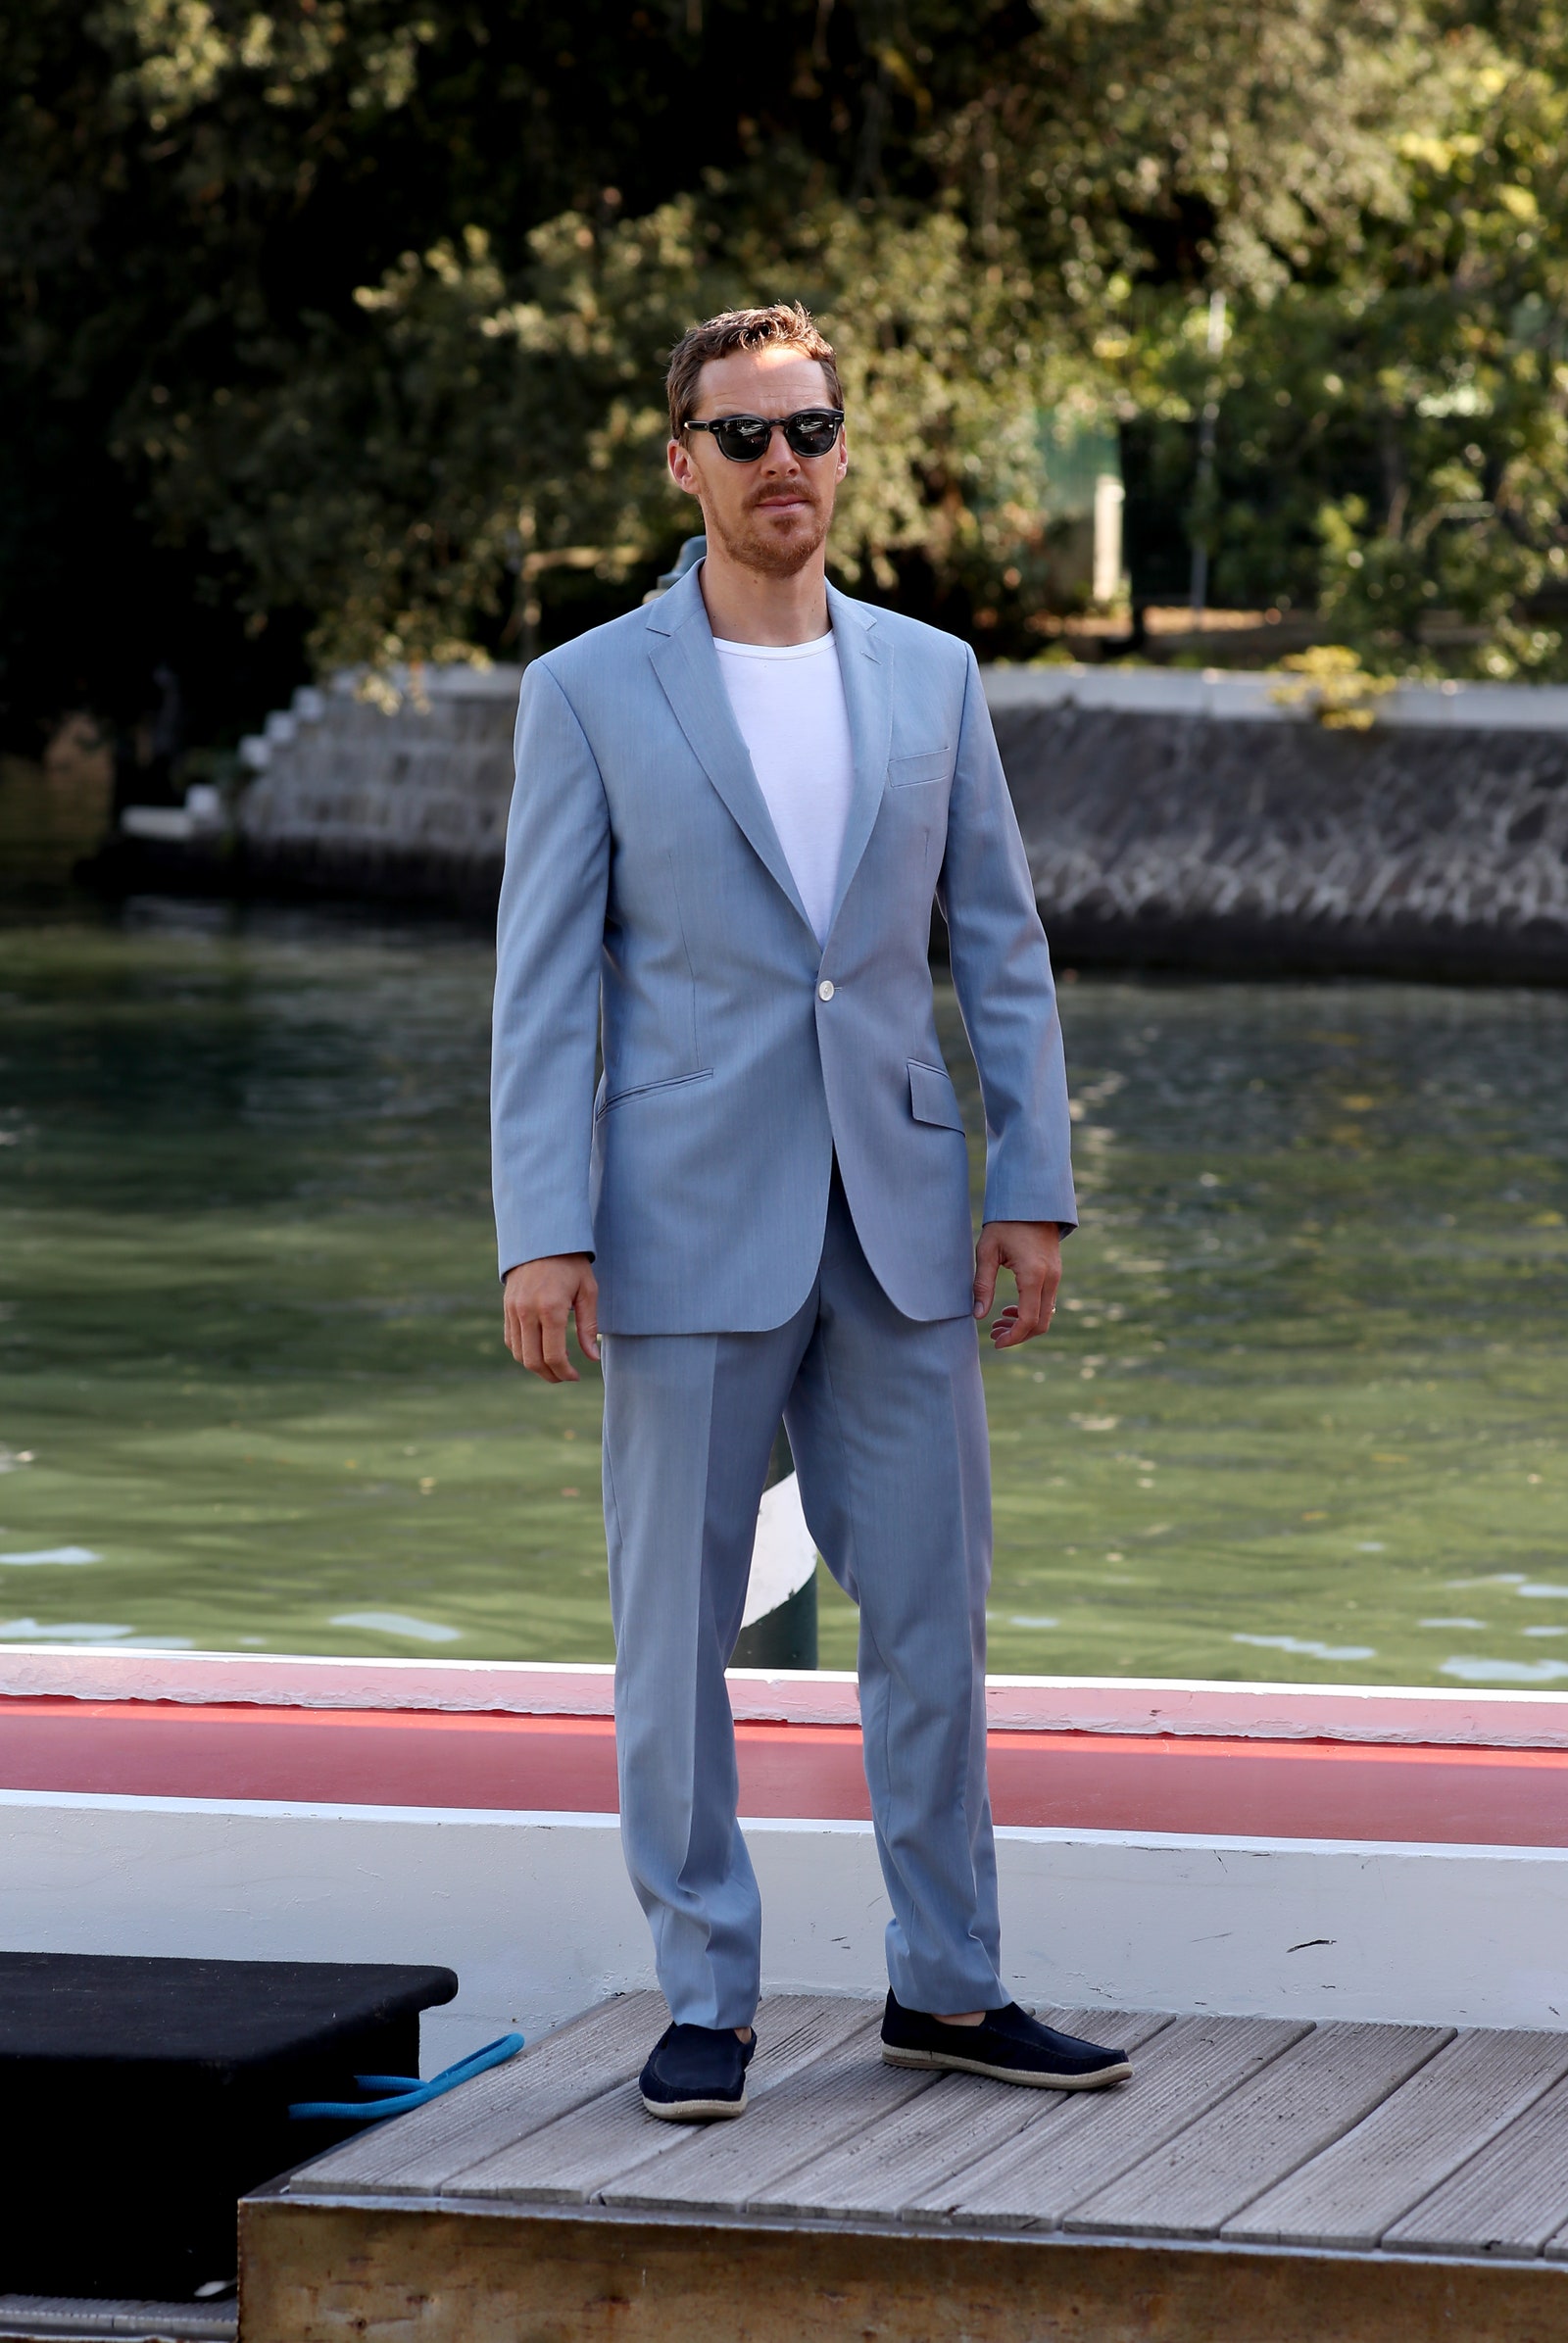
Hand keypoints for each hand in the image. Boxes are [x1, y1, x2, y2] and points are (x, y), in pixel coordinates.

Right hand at [503, 1254, 598, 1382]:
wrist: (542, 1237)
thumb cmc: (571, 1263)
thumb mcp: (587, 1291)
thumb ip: (588, 1326)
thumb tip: (592, 1357)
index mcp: (551, 1308)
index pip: (554, 1355)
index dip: (565, 1372)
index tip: (576, 1376)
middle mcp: (527, 1311)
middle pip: (533, 1360)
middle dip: (550, 1375)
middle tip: (566, 1376)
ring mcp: (513, 1310)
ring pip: (519, 1353)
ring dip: (536, 1365)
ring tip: (555, 1364)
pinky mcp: (506, 1307)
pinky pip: (511, 1340)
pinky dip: (523, 1352)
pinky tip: (540, 1349)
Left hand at [973, 1221, 1060, 1349]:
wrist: (1031, 1201)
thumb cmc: (1005, 1223)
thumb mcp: (987, 1251)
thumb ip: (982, 1284)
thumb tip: (978, 1315)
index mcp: (1033, 1275)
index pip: (1027, 1320)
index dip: (1012, 1337)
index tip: (995, 1343)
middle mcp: (1050, 1279)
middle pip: (1041, 1323)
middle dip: (1018, 1335)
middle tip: (994, 1335)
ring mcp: (1056, 1276)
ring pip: (1046, 1315)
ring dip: (1024, 1325)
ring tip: (998, 1323)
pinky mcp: (1055, 1273)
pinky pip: (1047, 1303)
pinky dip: (1031, 1313)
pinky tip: (1010, 1309)